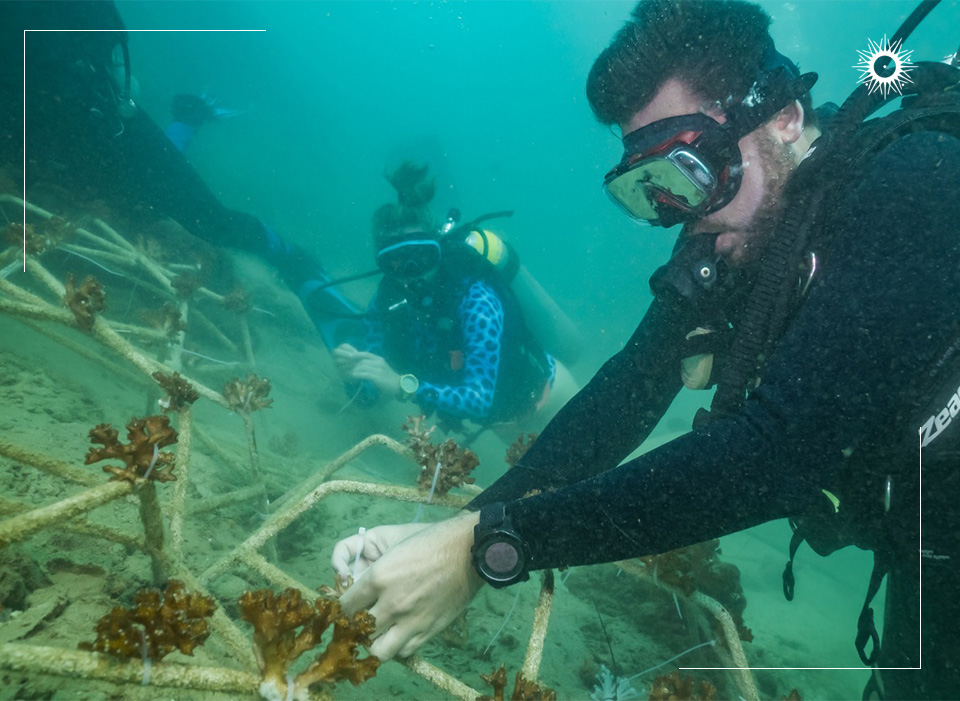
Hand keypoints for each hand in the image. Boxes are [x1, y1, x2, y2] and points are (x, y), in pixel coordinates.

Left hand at [333, 344, 400, 396]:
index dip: (356, 355)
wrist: (398, 385)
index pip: (366, 354)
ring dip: (354, 369)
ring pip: (362, 367)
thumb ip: (372, 365)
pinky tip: (354, 376)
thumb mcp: (381, 368)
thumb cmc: (388, 377)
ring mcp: (379, 370)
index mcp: (379, 359)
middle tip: (346, 367)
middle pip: (362, 360)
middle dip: (353, 363)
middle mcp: (379, 363)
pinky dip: (358, 374)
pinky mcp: (377, 377)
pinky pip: (365, 374)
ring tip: (349, 372)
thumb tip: (360, 363)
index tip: (349, 356)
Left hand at [337, 512, 482, 659]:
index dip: (341, 609)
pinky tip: (398, 633)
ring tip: (377, 631)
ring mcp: (411, 621)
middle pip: (358, 630)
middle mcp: (392, 603)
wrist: (468, 550)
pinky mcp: (429, 630)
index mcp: (378, 577)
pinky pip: (403, 651)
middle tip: (358, 619)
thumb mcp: (391, 541)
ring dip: (373, 643)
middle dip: (354, 626)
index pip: (345, 606)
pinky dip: (396, 645)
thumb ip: (368, 565)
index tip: (346, 607)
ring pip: (377, 651)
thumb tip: (354, 585)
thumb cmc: (428, 539)